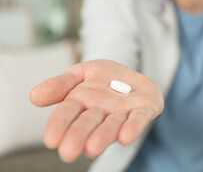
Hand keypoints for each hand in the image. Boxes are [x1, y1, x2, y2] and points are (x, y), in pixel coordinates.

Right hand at [30, 60, 163, 161]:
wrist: (131, 74)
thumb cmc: (103, 78)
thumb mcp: (80, 73)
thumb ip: (61, 84)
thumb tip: (34, 96)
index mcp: (81, 103)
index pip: (66, 114)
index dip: (59, 126)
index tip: (51, 140)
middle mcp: (101, 113)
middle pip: (88, 124)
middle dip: (79, 136)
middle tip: (69, 152)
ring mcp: (124, 113)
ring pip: (112, 125)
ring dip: (103, 136)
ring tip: (93, 148)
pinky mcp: (146, 109)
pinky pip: (140, 119)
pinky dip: (133, 127)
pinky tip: (126, 137)